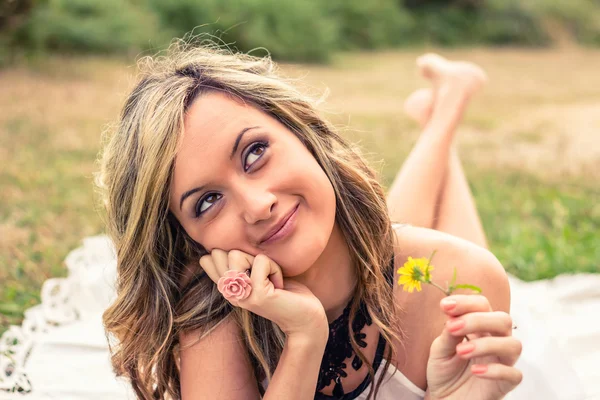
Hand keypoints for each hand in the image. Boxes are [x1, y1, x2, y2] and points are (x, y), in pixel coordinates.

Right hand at [200, 249, 328, 339]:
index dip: (230, 254)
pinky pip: (262, 261)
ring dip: (260, 261)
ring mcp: (241, 295)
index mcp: (226, 288)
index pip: (206, 259)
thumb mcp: (254, 273)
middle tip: (261, 274)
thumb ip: (237, 263)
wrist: (305, 318)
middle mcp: (229, 294)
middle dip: (245, 255)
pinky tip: (279, 285)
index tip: (250, 270)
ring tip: (270, 279)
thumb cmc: (283, 291)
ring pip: (236, 254)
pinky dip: (275, 268)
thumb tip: (216, 247)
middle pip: (220, 253)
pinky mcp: (257, 295)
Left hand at [426, 295, 521, 399]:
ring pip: (513, 344)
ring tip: (461, 351)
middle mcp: (495, 341)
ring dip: (486, 344)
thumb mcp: (440, 350)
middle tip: (453, 327)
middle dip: (478, 319)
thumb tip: (454, 316)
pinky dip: (495, 370)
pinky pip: (514, 374)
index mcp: (479, 328)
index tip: (445, 306)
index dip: (466, 302)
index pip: (483, 305)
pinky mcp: (506, 384)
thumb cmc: (444, 372)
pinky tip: (475, 371)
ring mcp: (502, 362)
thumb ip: (449, 334)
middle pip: (503, 320)